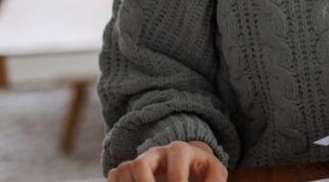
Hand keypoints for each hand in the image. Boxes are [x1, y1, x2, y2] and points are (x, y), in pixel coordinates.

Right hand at [107, 140, 226, 181]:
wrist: (187, 162)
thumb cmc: (201, 169)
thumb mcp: (214, 172)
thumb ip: (215, 181)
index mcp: (179, 150)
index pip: (174, 166)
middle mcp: (155, 152)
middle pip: (140, 165)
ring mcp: (139, 160)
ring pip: (124, 170)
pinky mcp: (128, 171)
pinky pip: (113, 176)